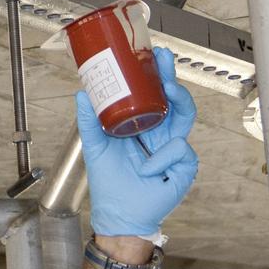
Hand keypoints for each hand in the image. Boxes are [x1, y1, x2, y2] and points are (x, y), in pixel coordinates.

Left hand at [76, 47, 198, 236]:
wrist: (118, 214)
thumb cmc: (110, 181)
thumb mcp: (95, 146)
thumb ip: (89, 121)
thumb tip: (81, 93)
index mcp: (144, 125)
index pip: (155, 95)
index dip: (157, 75)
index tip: (153, 54)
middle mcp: (162, 133)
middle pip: (175, 99)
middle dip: (172, 76)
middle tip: (164, 60)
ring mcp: (175, 149)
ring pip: (187, 117)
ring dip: (180, 100)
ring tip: (169, 89)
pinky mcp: (183, 168)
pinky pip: (180, 151)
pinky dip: (160, 159)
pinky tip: (147, 169)